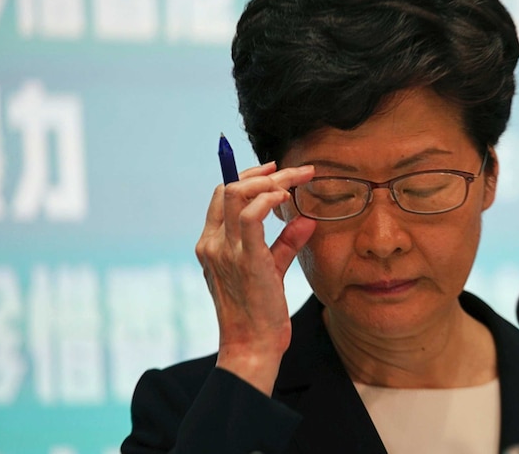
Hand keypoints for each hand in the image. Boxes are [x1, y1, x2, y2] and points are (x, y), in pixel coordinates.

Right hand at [195, 162, 316, 394]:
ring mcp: (224, 251)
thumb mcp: (271, 270)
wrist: (252, 347)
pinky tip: (287, 199)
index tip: (275, 170)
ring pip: (237, 193)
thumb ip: (286, 244)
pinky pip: (252, 216)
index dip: (248, 176)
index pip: (222, 196)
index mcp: (211, 244)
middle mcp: (212, 244)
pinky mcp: (245, 260)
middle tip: (293, 171)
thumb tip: (307, 219)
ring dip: (269, 181)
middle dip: (262, 173)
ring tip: (294, 181)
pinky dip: (269, 199)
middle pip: (228, 187)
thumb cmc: (260, 313)